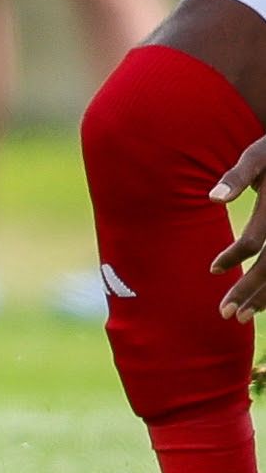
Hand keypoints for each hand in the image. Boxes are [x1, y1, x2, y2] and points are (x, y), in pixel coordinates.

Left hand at [213, 137, 265, 319]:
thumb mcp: (258, 155)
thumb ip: (238, 176)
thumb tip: (213, 200)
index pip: (255, 242)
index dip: (233, 256)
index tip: (212, 269)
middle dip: (250, 292)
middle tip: (224, 315)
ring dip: (265, 298)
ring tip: (240, 317)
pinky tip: (262, 303)